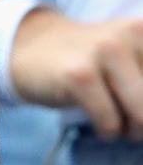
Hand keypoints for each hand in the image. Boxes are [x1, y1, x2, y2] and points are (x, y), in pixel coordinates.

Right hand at [11, 9, 142, 138]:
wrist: (32, 48)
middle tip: (134, 124)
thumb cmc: (91, 62)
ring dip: (131, 131)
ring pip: (141, 116)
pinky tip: (97, 121)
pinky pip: (110, 123)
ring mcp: (106, 52)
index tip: (136, 108)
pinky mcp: (79, 75)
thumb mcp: (132, 58)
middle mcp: (134, 33)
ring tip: (118, 122)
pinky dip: (108, 132)